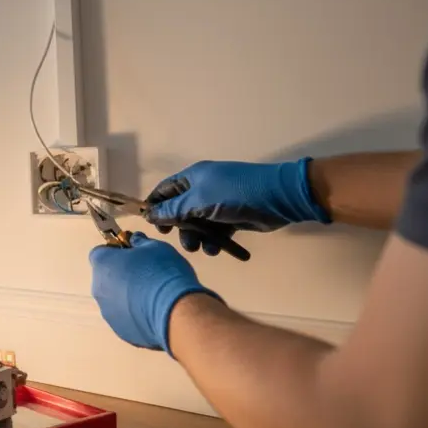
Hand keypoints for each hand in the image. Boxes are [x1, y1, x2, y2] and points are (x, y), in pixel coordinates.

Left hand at [89, 232, 223, 354]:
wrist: (176, 313)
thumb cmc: (163, 273)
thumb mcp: (155, 247)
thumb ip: (139, 242)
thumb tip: (133, 240)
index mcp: (102, 265)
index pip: (100, 252)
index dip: (116, 251)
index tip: (133, 253)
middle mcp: (98, 289)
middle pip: (106, 278)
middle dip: (121, 274)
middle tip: (146, 274)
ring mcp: (108, 313)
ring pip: (114, 300)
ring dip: (127, 296)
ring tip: (153, 296)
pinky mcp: (121, 331)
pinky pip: (125, 318)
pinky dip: (135, 315)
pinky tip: (154, 313)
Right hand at [145, 157, 331, 255]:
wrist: (278, 198)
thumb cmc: (235, 194)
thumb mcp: (199, 200)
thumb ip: (173, 209)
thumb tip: (148, 214)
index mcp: (193, 178)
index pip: (165, 190)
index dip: (156, 207)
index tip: (153, 226)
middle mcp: (203, 189)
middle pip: (180, 210)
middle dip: (180, 228)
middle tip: (184, 242)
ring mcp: (218, 203)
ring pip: (198, 224)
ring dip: (197, 237)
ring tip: (201, 249)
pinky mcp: (232, 217)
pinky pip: (215, 231)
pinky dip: (213, 240)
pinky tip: (216, 250)